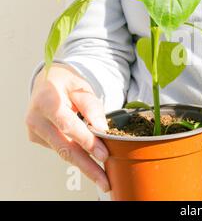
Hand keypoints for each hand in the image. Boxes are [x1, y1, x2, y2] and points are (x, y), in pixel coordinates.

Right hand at [25, 63, 109, 191]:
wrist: (46, 83)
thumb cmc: (66, 85)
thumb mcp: (83, 87)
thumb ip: (92, 106)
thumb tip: (102, 129)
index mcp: (47, 100)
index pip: (69, 125)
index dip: (86, 141)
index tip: (103, 155)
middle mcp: (36, 118)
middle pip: (64, 147)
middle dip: (87, 166)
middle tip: (104, 181)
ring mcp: (34, 130)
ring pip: (63, 152)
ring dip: (84, 166)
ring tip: (103, 179)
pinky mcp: (37, 139)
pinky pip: (61, 149)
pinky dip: (77, 156)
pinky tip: (90, 162)